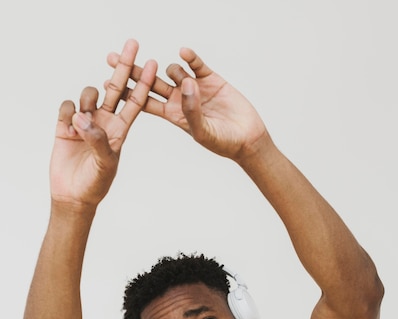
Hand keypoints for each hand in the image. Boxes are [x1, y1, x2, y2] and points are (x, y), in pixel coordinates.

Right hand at [50, 39, 157, 210]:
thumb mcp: (105, 164)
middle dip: (124, 67)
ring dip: (87, 100)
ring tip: (83, 121)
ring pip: (88, 94)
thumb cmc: (96, 184)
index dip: (144, 83)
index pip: (135, 102)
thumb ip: (98, 141)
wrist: (74, 195)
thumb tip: (84, 118)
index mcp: (120, 130)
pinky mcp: (65, 124)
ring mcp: (85, 121)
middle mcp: (104, 122)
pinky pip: (67, 105)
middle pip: (116, 88)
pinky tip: (69, 126)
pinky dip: (67, 111)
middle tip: (132, 44)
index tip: (153, 64)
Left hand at [107, 46, 266, 160]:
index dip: (126, 92)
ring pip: (173, 71)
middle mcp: (179, 99)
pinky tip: (185, 52)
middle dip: (133, 70)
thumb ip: (191, 110)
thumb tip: (184, 84)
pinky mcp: (210, 78)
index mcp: (172, 115)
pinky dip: (190, 57)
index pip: (144, 102)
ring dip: (173, 70)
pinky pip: (196, 63)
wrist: (247, 138)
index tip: (106, 82)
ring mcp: (194, 87)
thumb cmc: (223, 142)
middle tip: (113, 57)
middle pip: (150, 82)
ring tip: (185, 83)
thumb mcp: (202, 132)